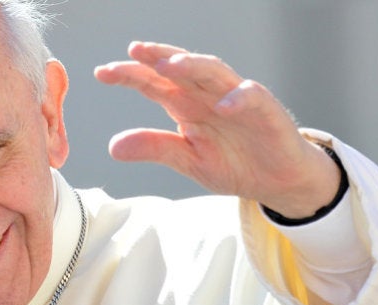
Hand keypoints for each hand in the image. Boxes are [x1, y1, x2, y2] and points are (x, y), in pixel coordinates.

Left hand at [94, 41, 339, 217]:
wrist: (276, 181)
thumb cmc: (233, 163)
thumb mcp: (188, 160)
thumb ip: (155, 148)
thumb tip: (113, 147)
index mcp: (185, 105)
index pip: (153, 83)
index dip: (129, 74)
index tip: (101, 72)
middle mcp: (207, 95)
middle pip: (180, 68)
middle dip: (157, 57)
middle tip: (134, 50)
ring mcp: (236, 98)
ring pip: (214, 72)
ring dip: (193, 66)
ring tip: (169, 66)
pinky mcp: (265, 109)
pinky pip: (252, 97)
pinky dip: (239, 98)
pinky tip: (224, 105)